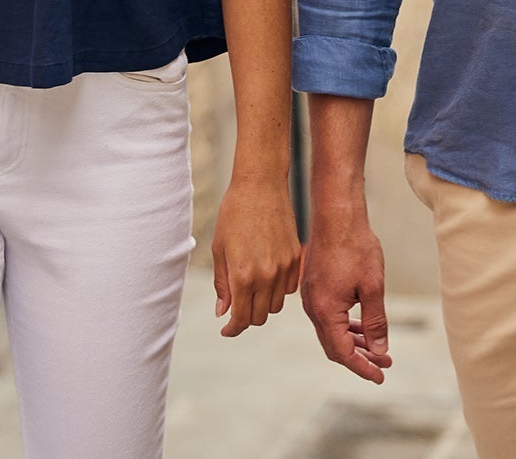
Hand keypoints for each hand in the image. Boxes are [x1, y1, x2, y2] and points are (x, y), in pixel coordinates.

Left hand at [213, 175, 302, 336]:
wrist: (260, 185)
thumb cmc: (233, 214)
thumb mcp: (219, 250)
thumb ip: (222, 284)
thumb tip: (223, 312)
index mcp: (243, 275)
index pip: (240, 318)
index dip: (232, 329)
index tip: (227, 329)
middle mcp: (266, 276)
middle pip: (259, 317)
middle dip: (246, 318)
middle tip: (236, 311)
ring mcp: (285, 267)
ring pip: (276, 305)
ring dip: (263, 305)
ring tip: (251, 293)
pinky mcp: (296, 257)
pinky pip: (290, 288)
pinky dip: (279, 291)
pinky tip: (267, 279)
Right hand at [301, 201, 391, 382]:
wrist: (336, 215)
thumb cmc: (355, 246)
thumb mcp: (372, 287)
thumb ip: (375, 321)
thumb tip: (378, 350)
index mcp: (326, 311)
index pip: (342, 353)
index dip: (362, 367)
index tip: (380, 376)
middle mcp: (313, 308)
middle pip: (334, 346)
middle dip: (360, 358)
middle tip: (384, 364)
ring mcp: (311, 298)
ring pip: (331, 332)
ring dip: (354, 342)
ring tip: (378, 349)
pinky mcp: (314, 288)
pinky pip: (329, 317)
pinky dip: (345, 326)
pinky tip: (361, 326)